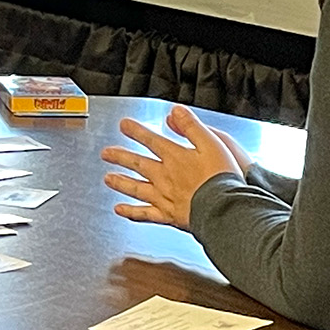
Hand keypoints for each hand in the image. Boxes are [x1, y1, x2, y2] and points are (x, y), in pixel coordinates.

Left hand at [100, 105, 243, 230]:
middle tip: (106, 153)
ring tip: (108, 178)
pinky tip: (121, 210)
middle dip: (121, 157)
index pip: (151, 140)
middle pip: (138, 163)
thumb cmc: (222, 178)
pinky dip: (131, 212)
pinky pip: (145, 214)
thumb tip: (175, 112)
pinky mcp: (168, 216)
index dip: (136, 131)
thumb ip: (191, 127)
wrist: (223, 209)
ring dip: (121, 182)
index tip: (123, 125)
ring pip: (137, 188)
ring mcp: (164, 197)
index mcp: (176, 157)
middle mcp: (165, 176)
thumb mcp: (212, 143)